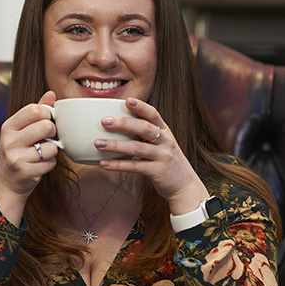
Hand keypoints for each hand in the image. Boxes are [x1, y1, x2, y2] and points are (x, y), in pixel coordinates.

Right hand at [0, 91, 58, 224]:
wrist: (6, 184)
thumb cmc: (16, 152)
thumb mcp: (20, 131)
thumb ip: (35, 112)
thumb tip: (51, 93)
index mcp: (8, 126)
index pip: (34, 110)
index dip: (47, 114)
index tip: (46, 120)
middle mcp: (10, 141)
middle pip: (46, 126)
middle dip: (52, 131)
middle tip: (47, 137)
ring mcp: (17, 157)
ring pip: (51, 147)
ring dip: (52, 150)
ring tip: (42, 153)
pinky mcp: (27, 172)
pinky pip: (51, 162)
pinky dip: (50, 163)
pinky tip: (40, 164)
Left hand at [94, 97, 208, 214]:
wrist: (185, 185)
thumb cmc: (166, 161)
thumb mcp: (160, 143)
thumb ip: (144, 134)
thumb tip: (116, 123)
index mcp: (164, 131)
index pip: (153, 114)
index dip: (141, 106)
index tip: (127, 100)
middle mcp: (165, 142)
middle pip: (144, 128)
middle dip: (124, 123)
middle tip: (104, 121)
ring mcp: (162, 156)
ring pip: (137, 148)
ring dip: (116, 145)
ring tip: (98, 143)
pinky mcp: (157, 172)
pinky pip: (135, 167)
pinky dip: (118, 165)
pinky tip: (103, 163)